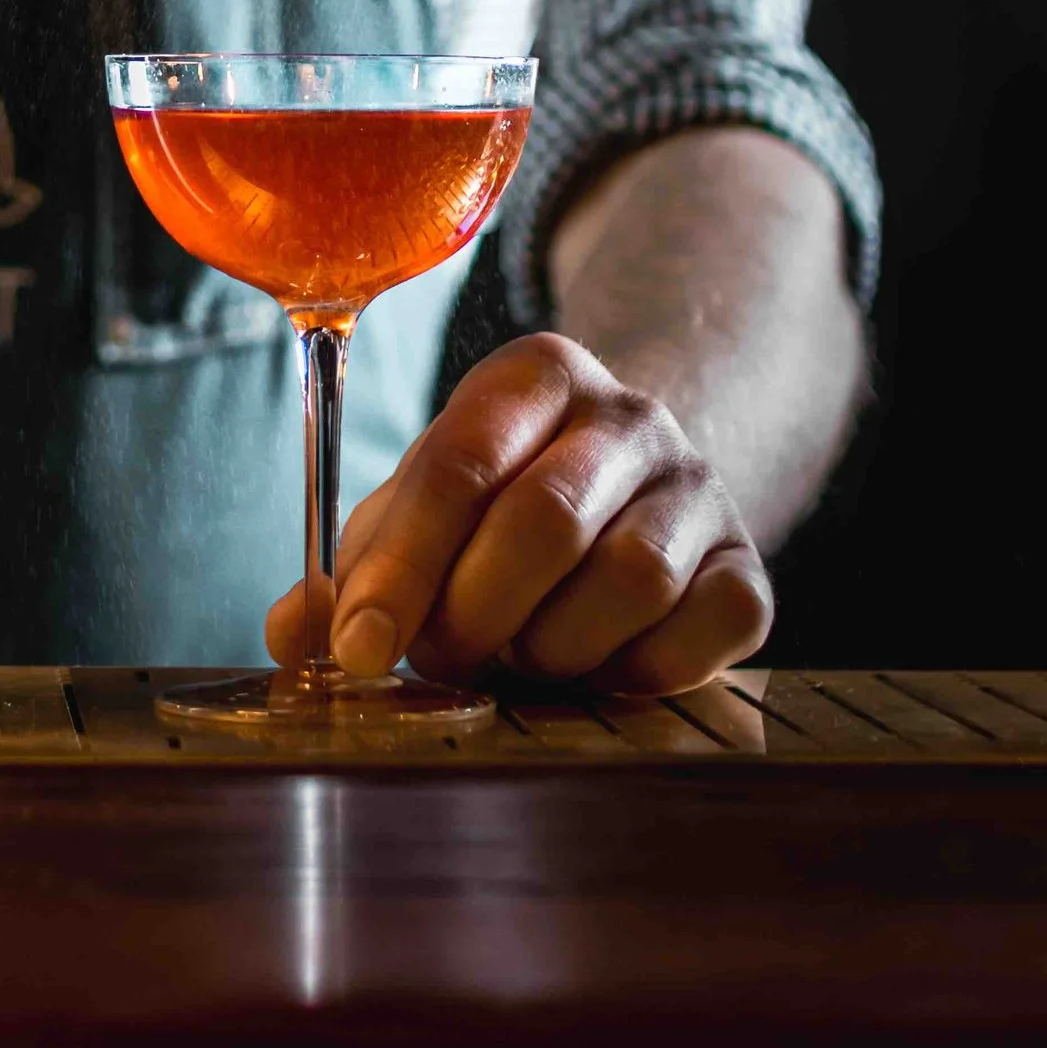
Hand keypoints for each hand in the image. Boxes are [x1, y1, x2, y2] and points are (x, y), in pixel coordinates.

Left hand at [262, 334, 771, 694]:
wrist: (636, 498)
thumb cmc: (501, 510)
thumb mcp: (420, 513)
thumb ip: (353, 569)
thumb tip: (293, 635)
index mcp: (534, 375)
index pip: (459, 464)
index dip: (401, 567)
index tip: (357, 649)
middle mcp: (630, 415)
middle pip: (545, 521)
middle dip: (472, 613)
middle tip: (442, 657)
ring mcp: (702, 488)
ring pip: (630, 578)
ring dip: (552, 646)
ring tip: (519, 655)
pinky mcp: (752, 568)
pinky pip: (702, 632)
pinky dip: (636, 672)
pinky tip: (597, 667)